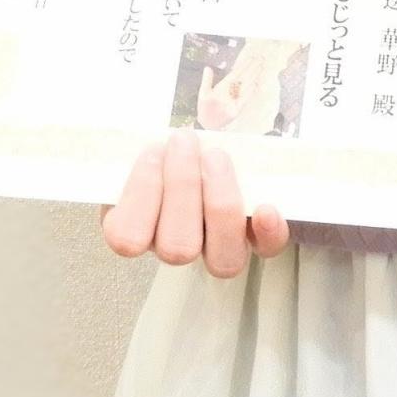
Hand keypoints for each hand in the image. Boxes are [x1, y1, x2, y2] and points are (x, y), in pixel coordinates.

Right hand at [98, 128, 288, 275]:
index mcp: (139, 226)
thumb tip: (152, 140)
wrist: (219, 137)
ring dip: (218, 203)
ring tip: (216, 156)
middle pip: (176, 248)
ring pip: (220, 259)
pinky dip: (268, 232)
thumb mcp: (153, 139)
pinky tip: (266, 208)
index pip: (128, 238)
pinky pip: (266, 250)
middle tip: (184, 141)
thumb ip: (146, 145)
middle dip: (181, 188)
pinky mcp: (258, 241)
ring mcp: (219, 247)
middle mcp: (177, 245)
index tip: (152, 151)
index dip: (139, 198)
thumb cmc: (178, 141)